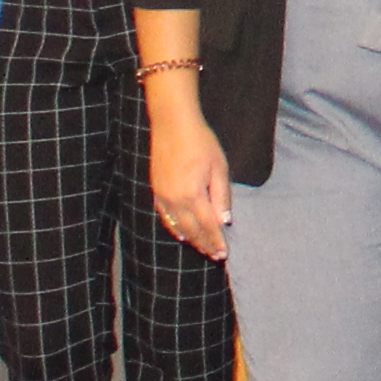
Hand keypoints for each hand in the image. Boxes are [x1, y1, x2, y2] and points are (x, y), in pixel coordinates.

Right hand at [148, 107, 232, 260]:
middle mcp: (176, 200)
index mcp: (193, 195)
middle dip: (204, 244)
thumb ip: (221, 196)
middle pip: (192, 230)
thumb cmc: (201, 142)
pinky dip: (175, 228)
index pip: (208, 226)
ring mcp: (163, 196)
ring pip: (177, 226)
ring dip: (191, 239)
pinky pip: (165, 217)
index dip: (216, 241)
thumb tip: (224, 221)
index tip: (223, 254)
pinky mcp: (156, 190)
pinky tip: (181, 233)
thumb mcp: (219, 167)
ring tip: (202, 248)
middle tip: (215, 256)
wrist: (173, 124)